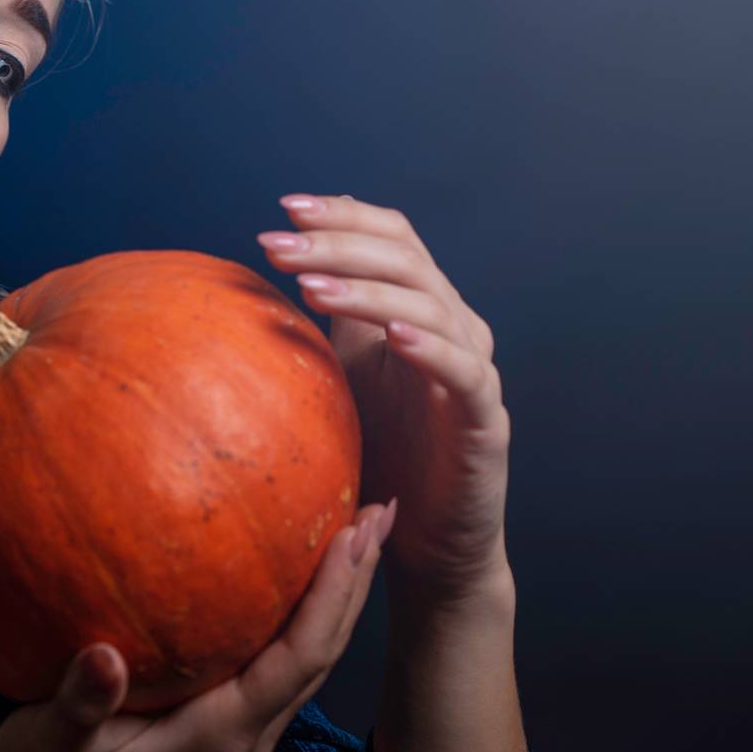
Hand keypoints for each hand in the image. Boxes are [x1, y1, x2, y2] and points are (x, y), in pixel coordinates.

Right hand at [0, 499, 396, 751]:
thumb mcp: (52, 740)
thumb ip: (81, 703)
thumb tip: (102, 658)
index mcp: (221, 735)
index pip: (299, 659)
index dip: (330, 597)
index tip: (350, 536)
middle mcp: (249, 733)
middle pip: (325, 651)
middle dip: (356, 581)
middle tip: (380, 510)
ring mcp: (246, 727)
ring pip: (313, 654)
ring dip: (342, 592)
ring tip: (362, 527)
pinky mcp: (232, 716)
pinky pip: (288, 657)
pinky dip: (310, 608)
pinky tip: (303, 566)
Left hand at [259, 194, 511, 599]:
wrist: (428, 542)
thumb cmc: (382, 455)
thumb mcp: (342, 376)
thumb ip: (325, 321)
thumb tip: (267, 267)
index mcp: (421, 307)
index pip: (392, 237)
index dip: (344, 216)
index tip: (283, 209)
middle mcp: (455, 326)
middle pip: (405, 259)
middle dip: (337, 245)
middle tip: (276, 244)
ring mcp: (475, 370)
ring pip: (430, 305)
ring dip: (367, 290)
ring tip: (312, 287)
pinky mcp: (485, 419)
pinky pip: (463, 371)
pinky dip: (430, 347)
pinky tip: (391, 335)